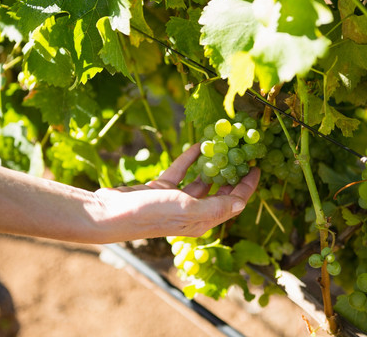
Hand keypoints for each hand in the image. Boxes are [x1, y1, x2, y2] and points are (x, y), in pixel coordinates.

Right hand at [92, 144, 259, 240]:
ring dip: (211, 165)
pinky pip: (181, 172)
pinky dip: (189, 160)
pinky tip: (197, 146)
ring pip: (200, 181)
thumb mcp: (187, 209)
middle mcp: (191, 212)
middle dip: (232, 175)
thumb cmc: (150, 214)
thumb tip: (241, 203)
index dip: (247, 187)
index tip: (256, 167)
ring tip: (223, 146)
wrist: (110, 213)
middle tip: (242, 154)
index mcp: (201, 221)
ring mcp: (175, 201)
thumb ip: (215, 205)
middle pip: (219, 193)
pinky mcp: (160, 189)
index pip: (233, 203)